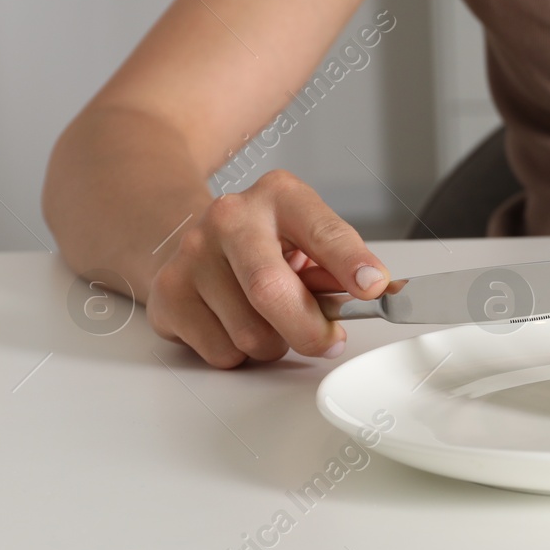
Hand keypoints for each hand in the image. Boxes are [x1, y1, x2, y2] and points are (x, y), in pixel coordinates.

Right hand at [148, 170, 390, 367]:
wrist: (192, 237)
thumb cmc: (266, 242)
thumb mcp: (307, 237)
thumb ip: (340, 264)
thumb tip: (381, 292)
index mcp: (280, 195)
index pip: (322, 231)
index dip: (350, 262)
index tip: (373, 287)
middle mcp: (231, 217)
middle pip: (270, 289)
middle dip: (308, 329)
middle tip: (329, 341)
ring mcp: (192, 254)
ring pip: (249, 333)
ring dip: (274, 343)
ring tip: (271, 320)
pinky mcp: (168, 294)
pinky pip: (221, 352)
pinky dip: (240, 353)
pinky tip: (235, 324)